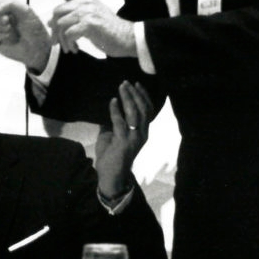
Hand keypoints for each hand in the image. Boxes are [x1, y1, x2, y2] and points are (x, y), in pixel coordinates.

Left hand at [36, 0, 136, 56]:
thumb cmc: (108, 31)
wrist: (128, 38)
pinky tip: (75, 49)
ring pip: (61, 24)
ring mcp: (87, 11)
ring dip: (62, 40)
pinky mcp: (89, 24)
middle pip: (57, 12)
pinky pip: (68, 34)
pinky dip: (69, 43)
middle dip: (54, 30)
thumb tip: (50, 22)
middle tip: (57, 43)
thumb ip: (72, 16)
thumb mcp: (90, 18)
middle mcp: (86, 1)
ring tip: (69, 48)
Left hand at [95, 81, 152, 199]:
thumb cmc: (111, 154)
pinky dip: (116, 110)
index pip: (148, 110)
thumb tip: (110, 105)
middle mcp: (142, 134)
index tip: (137, 84)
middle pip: (143, 109)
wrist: (110, 175)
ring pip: (135, 113)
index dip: (144, 96)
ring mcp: (134, 139)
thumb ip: (115, 120)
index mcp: (143, 131)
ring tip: (121, 88)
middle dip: (135, 93)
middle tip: (126, 83)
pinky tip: (112, 101)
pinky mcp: (124, 143)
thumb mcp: (113, 133)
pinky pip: (120, 122)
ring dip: (128, 98)